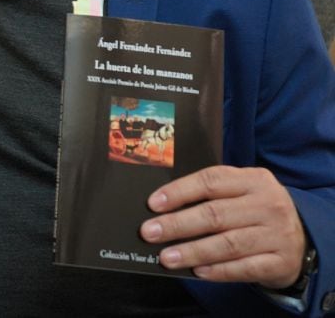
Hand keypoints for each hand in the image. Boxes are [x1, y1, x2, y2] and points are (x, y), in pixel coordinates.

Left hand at [141, 165, 305, 288]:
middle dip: (177, 224)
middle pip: (215, 214)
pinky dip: (219, 270)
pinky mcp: (281, 262)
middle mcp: (268, 204)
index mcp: (254, 179)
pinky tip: (198, 271)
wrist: (301, 237)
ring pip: (228, 243)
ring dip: (193, 251)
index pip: (211, 181)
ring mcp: (277, 234)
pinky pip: (245, 268)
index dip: (179, 192)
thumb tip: (163, 208)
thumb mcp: (241, 192)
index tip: (153, 204)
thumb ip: (210, 195)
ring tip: (167, 257)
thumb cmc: (255, 211)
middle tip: (150, 233)